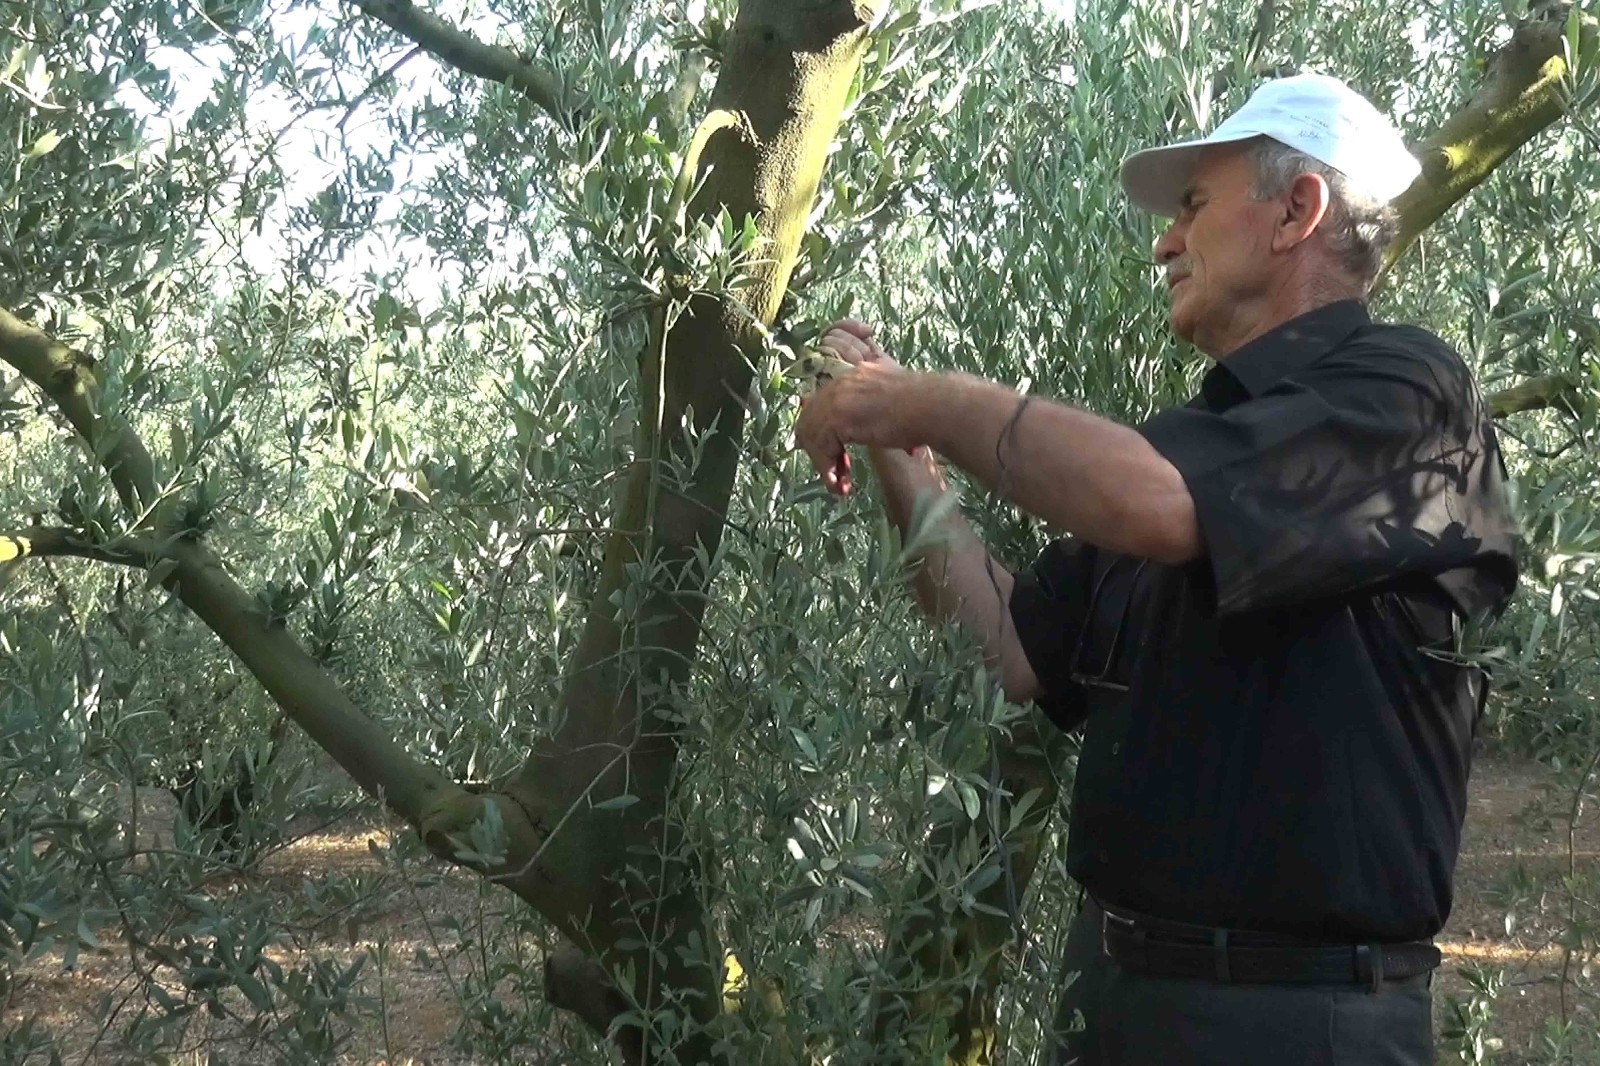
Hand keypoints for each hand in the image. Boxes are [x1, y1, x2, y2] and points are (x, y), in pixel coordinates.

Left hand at [794, 322, 927, 494]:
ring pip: (812, 437)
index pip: (820, 404)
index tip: (838, 458)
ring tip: (840, 485)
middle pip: (809, 420)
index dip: (823, 434)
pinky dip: (827, 471)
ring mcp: (837, 399)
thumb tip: (852, 434)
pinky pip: (821, 449)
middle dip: (819, 452)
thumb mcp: (890, 405)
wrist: (934, 407)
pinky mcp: (839, 418)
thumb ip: (869, 412)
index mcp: (853, 377)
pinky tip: (842, 485)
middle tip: (838, 474)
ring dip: (824, 466)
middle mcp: (840, 384)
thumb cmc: (923, 410)